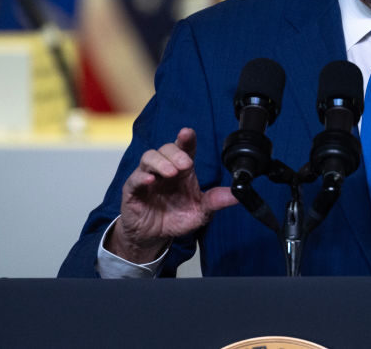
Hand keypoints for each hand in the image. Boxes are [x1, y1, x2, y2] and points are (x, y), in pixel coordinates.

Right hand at [106, 127, 237, 262]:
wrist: (154, 237)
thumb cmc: (176, 218)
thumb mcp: (201, 212)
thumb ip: (216, 201)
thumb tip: (237, 194)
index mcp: (182, 170)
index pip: (184, 148)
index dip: (186, 138)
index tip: (188, 133)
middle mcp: (164, 169)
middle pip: (166, 149)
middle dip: (176, 153)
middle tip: (186, 165)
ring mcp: (147, 178)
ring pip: (149, 158)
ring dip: (160, 162)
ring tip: (171, 172)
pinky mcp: (133, 191)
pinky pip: (134, 179)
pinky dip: (142, 177)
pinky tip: (151, 181)